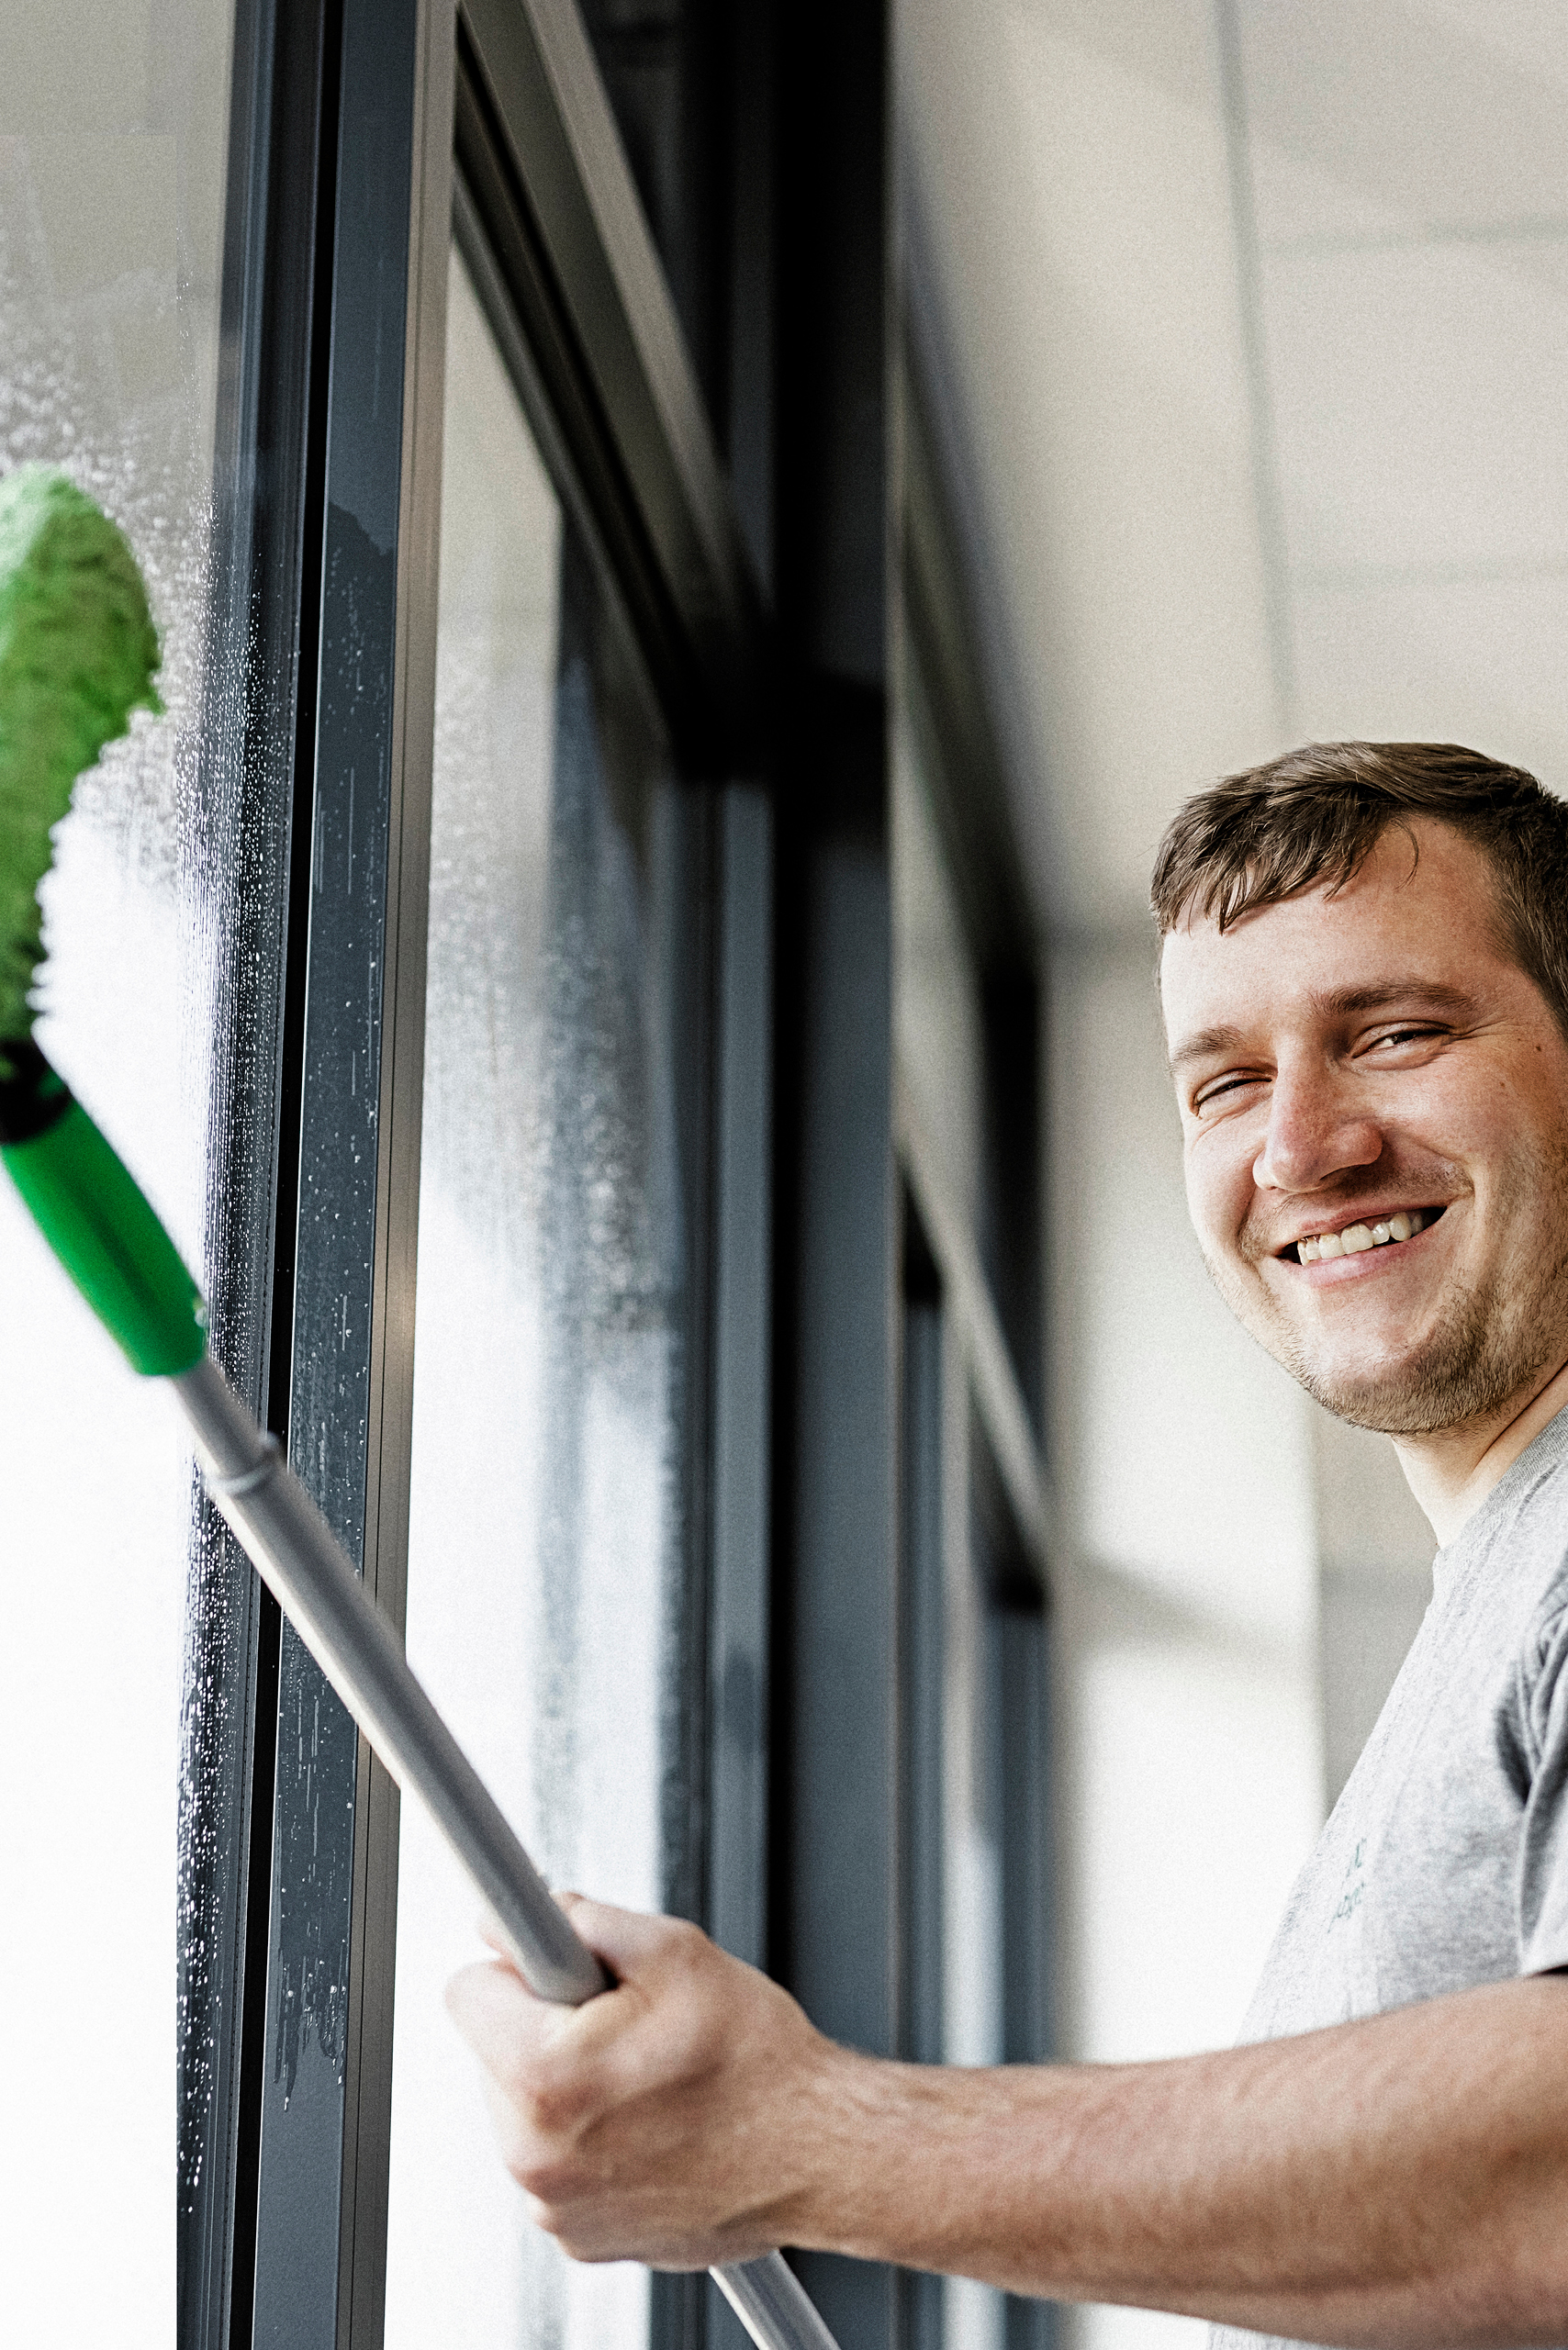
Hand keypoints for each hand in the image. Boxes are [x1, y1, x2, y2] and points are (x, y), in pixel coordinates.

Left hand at [446, 1896, 844, 2268]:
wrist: (818, 2150)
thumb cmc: (757, 2060)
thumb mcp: (672, 1950)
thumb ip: (580, 1918)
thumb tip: (522, 1914)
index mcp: (545, 2079)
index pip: (464, 1992)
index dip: (515, 1964)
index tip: (551, 1965)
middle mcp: (535, 2155)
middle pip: (493, 2052)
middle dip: (547, 2026)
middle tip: (623, 2024)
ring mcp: (555, 2205)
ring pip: (522, 2108)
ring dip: (568, 2082)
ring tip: (646, 2075)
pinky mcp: (578, 2235)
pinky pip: (554, 2160)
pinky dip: (590, 2136)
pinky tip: (651, 2121)